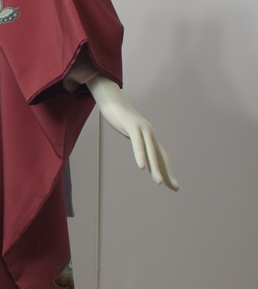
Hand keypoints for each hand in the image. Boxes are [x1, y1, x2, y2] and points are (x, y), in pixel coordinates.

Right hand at [86, 74, 178, 190]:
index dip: (167, 171)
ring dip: (156, 168)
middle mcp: (150, 133)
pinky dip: (140, 155)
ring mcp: (142, 129)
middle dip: (168, 173)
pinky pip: (138, 144)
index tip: (172, 186)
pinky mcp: (132, 126)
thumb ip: (135, 139)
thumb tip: (139, 150)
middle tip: (176, 189)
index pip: (161, 157)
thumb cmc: (119, 116)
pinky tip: (142, 167)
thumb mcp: (129, 131)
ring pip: (151, 152)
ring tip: (159, 183)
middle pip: (161, 157)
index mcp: (149, 136)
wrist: (112, 100)